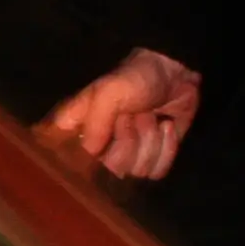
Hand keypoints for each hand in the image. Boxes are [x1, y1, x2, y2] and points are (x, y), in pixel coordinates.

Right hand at [42, 49, 201, 181]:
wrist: (176, 74)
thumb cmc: (134, 79)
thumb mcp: (108, 93)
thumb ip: (94, 125)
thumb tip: (91, 155)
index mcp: (75, 131)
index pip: (69, 163)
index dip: (88, 157)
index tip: (107, 133)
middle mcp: (95, 150)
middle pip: (111, 170)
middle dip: (130, 139)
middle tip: (133, 114)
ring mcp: (124, 158)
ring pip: (136, 171)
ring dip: (151, 138)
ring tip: (150, 116)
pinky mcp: (150, 160)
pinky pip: (156, 171)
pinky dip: (167, 146)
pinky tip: (165, 126)